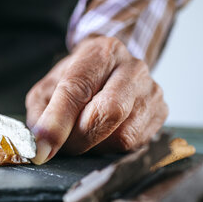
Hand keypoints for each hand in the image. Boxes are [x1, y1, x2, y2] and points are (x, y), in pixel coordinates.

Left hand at [26, 36, 167, 163]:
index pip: (77, 90)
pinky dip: (112, 148)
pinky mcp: (161, 113)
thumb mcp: (48, 90)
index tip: (43, 148)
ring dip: (96, 146)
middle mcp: (132, 67)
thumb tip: (41, 146)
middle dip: (80, 138)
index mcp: (100, 53)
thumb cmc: (76, 81)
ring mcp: (151, 90)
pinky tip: (103, 136)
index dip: (58, 123)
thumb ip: (41, 114)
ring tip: (83, 135)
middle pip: (109, 112)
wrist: (110, 70)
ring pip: (124, 135)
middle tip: (63, 145)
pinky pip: (135, 145)